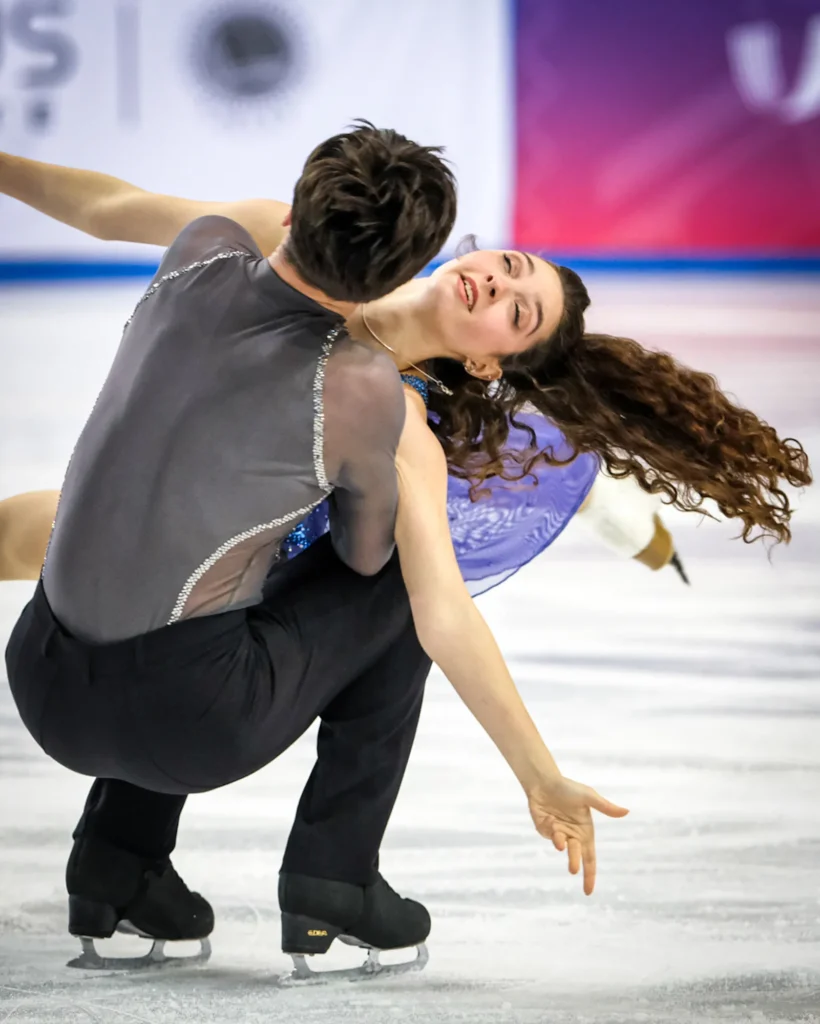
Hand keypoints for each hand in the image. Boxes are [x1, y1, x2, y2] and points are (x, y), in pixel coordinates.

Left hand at [527, 776, 628, 894]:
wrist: (545, 781)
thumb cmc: (568, 788)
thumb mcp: (588, 797)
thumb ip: (605, 807)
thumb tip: (626, 812)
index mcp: (586, 832)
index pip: (590, 858)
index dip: (589, 875)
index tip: (588, 892)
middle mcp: (573, 835)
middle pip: (576, 855)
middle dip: (574, 862)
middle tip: (573, 870)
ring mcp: (558, 833)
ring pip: (561, 845)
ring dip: (561, 844)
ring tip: (560, 838)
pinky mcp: (544, 829)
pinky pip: (548, 835)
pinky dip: (550, 830)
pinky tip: (550, 819)